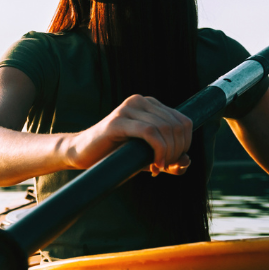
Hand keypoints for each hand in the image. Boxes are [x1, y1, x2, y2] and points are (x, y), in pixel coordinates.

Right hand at [68, 94, 192, 175]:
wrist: (82, 154)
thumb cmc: (114, 155)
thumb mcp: (146, 157)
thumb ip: (168, 159)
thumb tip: (186, 161)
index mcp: (149, 104)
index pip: (183, 121)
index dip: (185, 144)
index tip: (173, 162)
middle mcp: (139, 101)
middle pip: (177, 126)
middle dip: (177, 151)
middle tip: (164, 167)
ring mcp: (127, 108)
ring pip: (165, 129)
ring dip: (167, 153)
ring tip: (157, 168)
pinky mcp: (117, 121)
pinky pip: (149, 132)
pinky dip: (158, 150)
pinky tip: (154, 166)